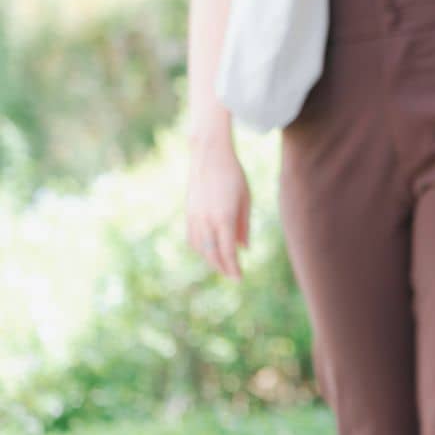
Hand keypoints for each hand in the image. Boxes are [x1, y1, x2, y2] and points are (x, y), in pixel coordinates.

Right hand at [186, 128, 249, 279]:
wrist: (210, 156)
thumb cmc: (234, 176)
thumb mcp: (246, 200)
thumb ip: (244, 226)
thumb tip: (243, 249)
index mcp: (224, 218)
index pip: (228, 252)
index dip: (233, 267)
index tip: (239, 278)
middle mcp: (206, 220)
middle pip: (212, 254)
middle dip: (222, 267)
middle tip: (232, 275)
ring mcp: (194, 217)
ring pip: (200, 248)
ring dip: (211, 259)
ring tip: (222, 264)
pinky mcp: (188, 213)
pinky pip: (192, 238)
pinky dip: (201, 248)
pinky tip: (209, 250)